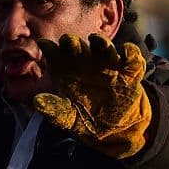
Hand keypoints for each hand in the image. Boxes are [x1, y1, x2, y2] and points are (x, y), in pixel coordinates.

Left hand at [33, 34, 151, 158]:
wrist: (115, 129)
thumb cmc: (87, 118)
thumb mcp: (69, 118)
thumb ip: (55, 110)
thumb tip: (37, 101)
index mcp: (67, 72)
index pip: (56, 55)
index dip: (50, 49)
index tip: (44, 44)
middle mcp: (86, 63)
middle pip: (77, 45)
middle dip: (72, 42)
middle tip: (69, 42)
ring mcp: (107, 64)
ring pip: (103, 46)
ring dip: (100, 42)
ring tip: (96, 39)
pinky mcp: (128, 71)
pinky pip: (131, 57)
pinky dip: (130, 52)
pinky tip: (126, 51)